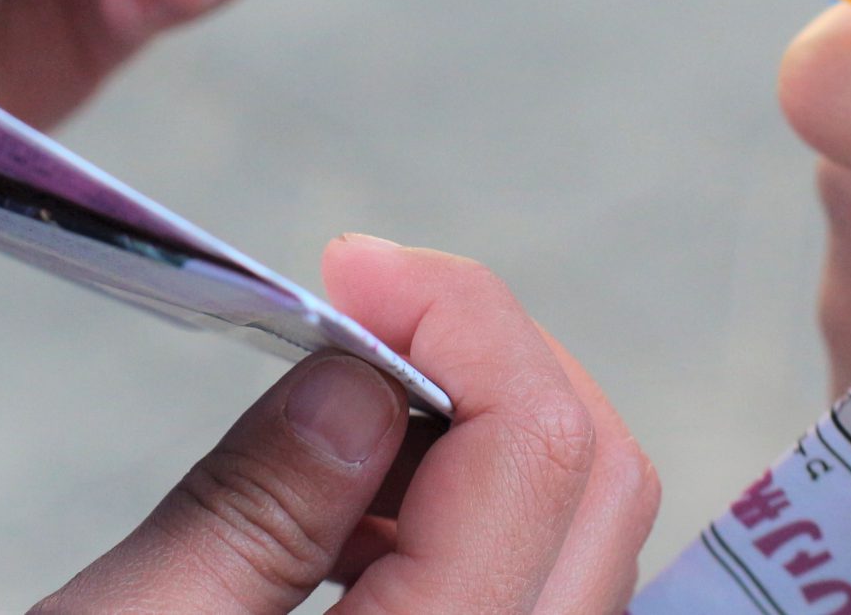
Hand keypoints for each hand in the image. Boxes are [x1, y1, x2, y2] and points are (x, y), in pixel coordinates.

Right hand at [37, 237, 660, 613]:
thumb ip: (250, 513)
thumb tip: (360, 373)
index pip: (539, 450)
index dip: (457, 318)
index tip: (341, 270)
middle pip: (600, 490)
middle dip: (491, 363)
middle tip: (350, 316)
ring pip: (586, 552)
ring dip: (490, 442)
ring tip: (338, 423)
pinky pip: (539, 611)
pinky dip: (477, 530)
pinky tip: (357, 530)